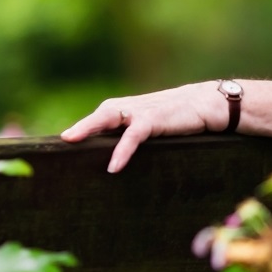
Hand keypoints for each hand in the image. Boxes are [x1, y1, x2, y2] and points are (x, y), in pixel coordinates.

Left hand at [61, 83, 222, 172]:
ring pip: (109, 116)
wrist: (210, 104)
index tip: (63, 144)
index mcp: (131, 110)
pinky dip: (123, 149)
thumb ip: (137, 135)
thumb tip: (119, 162)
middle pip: (101, 114)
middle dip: (80, 126)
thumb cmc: (184, 119)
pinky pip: (134, 134)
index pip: (102, 118)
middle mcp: (132, 108)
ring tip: (71, 140)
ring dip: (89, 127)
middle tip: (61, 139)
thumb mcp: (157, 126)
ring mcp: (142, 111)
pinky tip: (114, 166)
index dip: (83, 129)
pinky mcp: (155, 118)